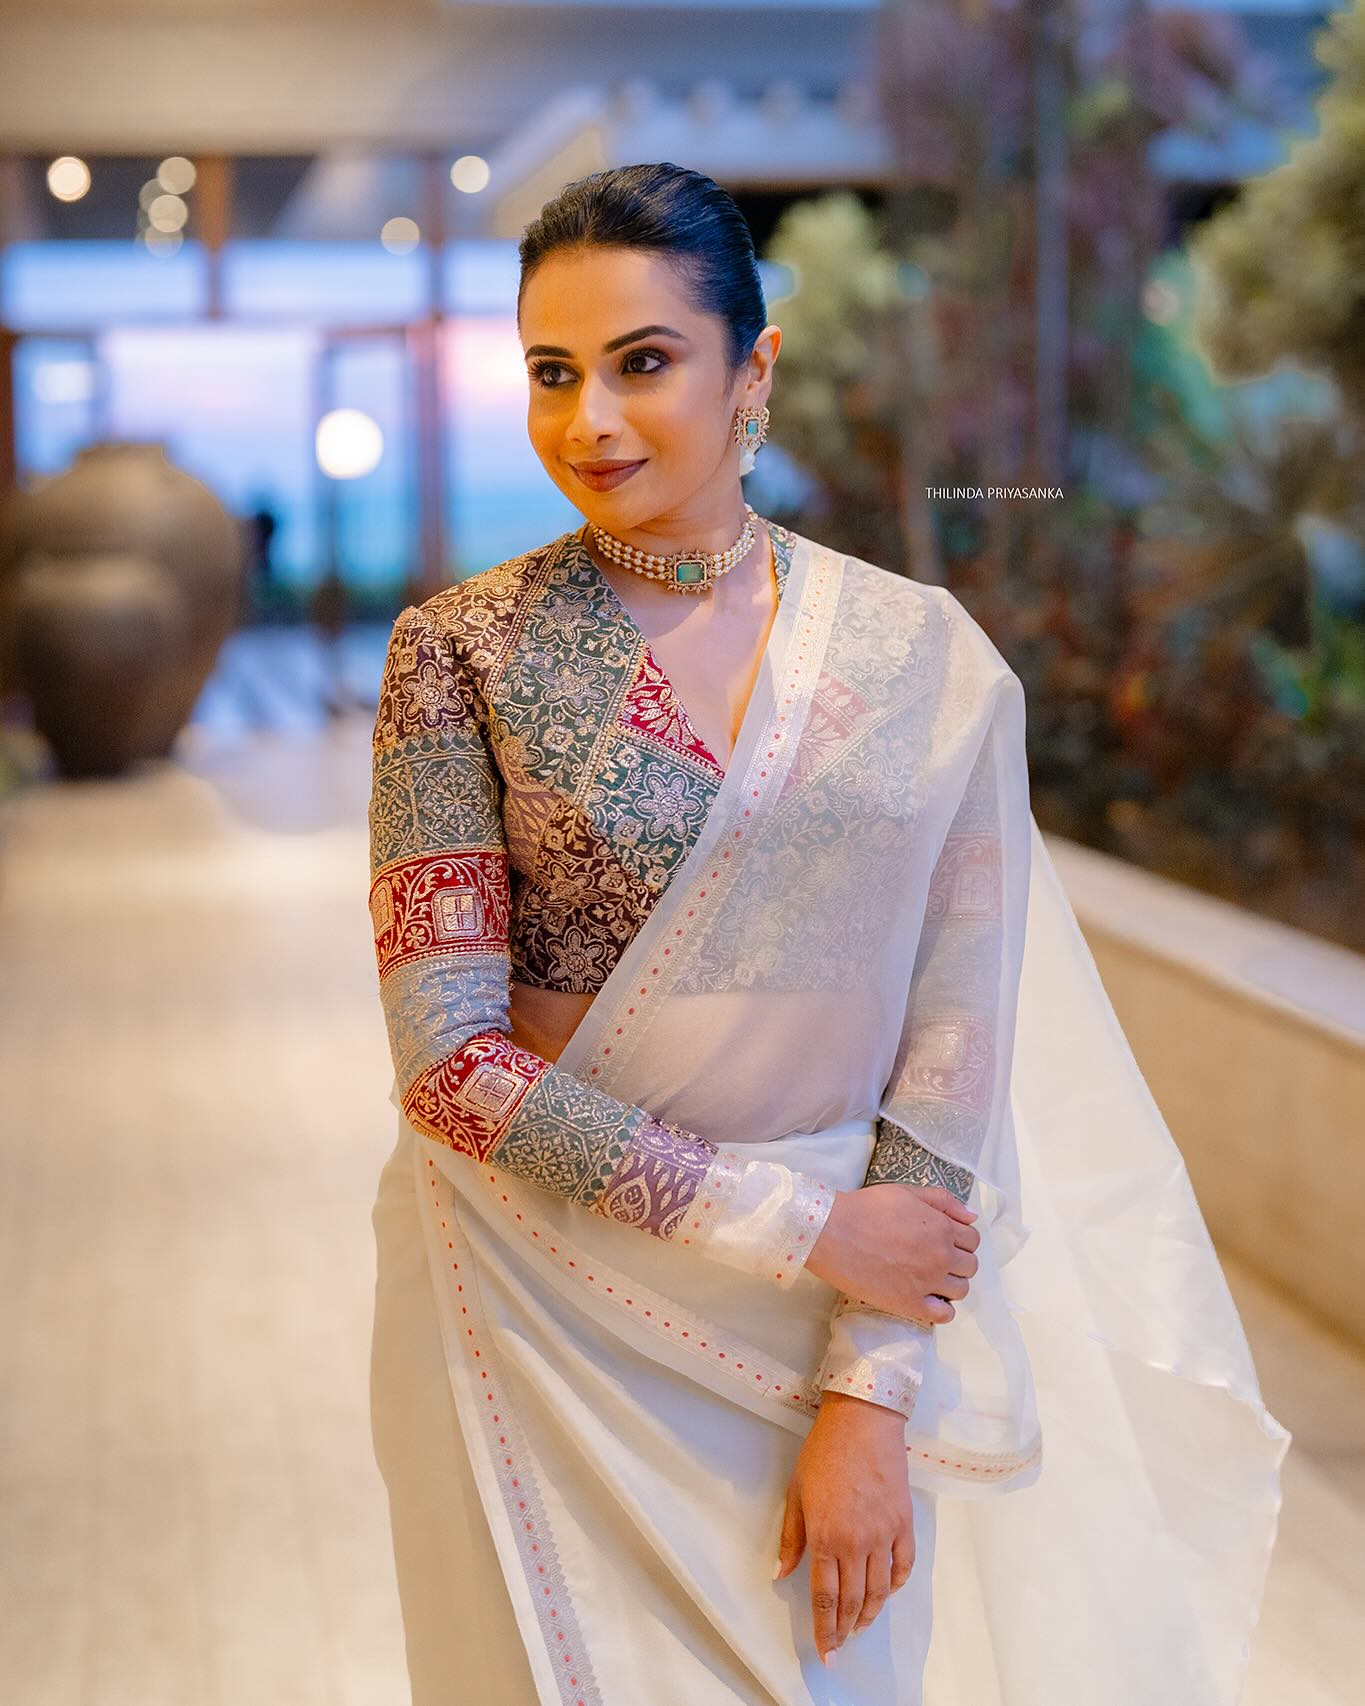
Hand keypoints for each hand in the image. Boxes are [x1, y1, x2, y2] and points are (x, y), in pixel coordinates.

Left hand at [774, 1392, 915, 1664]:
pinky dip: (896, 1584)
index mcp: (825, 1537)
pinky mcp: (903, 1523)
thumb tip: (781, 1572)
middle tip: (841, 1644)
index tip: (826, 1650)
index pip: (826, 1597)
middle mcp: (856, 1542)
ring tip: (862, 1626)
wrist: (862, 1421)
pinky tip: (887, 1591)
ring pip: (880, 1590)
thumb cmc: (824, 1452)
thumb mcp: (796, 1492)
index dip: (826, 1629)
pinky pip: (903, 1565)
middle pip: (853, 1600)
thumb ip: (792, 1537)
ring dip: (871, 1614)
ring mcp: (883, 1534)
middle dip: (846, 1629)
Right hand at [805, 1184, 979, 1323]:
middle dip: (958, 1261)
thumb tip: (971, 1216)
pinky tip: (927, 1299)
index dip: (961, 1239)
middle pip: (970, 1266)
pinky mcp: (910, 1304)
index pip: (973, 1240)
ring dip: (951, 1284)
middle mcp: (941, 1256)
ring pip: (961, 1291)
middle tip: (936, 1259)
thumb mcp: (906, 1192)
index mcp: (942, 1228)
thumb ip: (942, 1200)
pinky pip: (943, 1314)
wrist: (833, 1233)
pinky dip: (941, 1308)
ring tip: (931, 1279)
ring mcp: (928, 1282)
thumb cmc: (866, 1208)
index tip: (946, 1241)